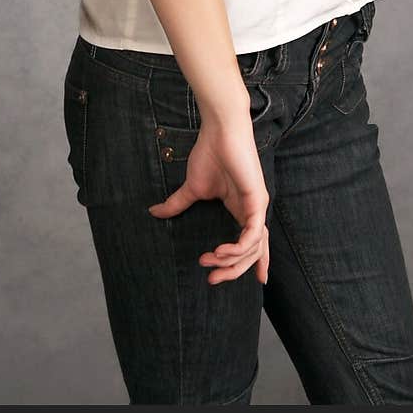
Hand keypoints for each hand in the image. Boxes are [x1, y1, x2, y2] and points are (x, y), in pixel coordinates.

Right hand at [147, 116, 269, 285]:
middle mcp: (254, 210)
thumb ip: (178, 204)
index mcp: (243, 208)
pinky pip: (253, 233)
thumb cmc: (211, 153)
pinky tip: (221, 251)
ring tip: (208, 260)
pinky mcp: (257, 199)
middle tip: (211, 278)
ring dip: (230, 260)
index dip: (254, 264)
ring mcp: (258, 205)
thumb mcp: (192, 188)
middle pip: (255, 252)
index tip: (252, 281)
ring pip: (254, 247)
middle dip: (234, 271)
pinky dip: (238, 247)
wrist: (220, 130)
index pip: (254, 243)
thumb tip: (154, 213)